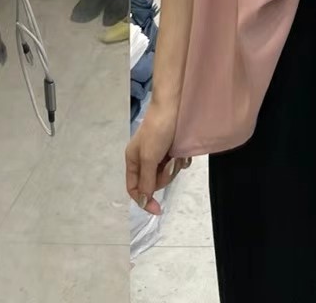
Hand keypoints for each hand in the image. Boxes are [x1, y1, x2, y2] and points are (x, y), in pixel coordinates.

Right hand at [126, 101, 189, 215]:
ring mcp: (158, 153)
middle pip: (153, 182)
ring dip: (173, 167)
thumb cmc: (158, 131)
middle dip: (163, 176)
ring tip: (176, 154)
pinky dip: (180, 160)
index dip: (144, 200)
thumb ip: (146, 180)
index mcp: (133, 160)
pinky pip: (176, 164)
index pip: (134, 188)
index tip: (157, 208)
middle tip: (169, 162)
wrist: (174, 106)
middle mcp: (144, 158)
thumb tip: (142, 201)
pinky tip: (182, 152)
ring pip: (166, 173)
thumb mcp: (149, 157)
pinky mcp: (171, 148)